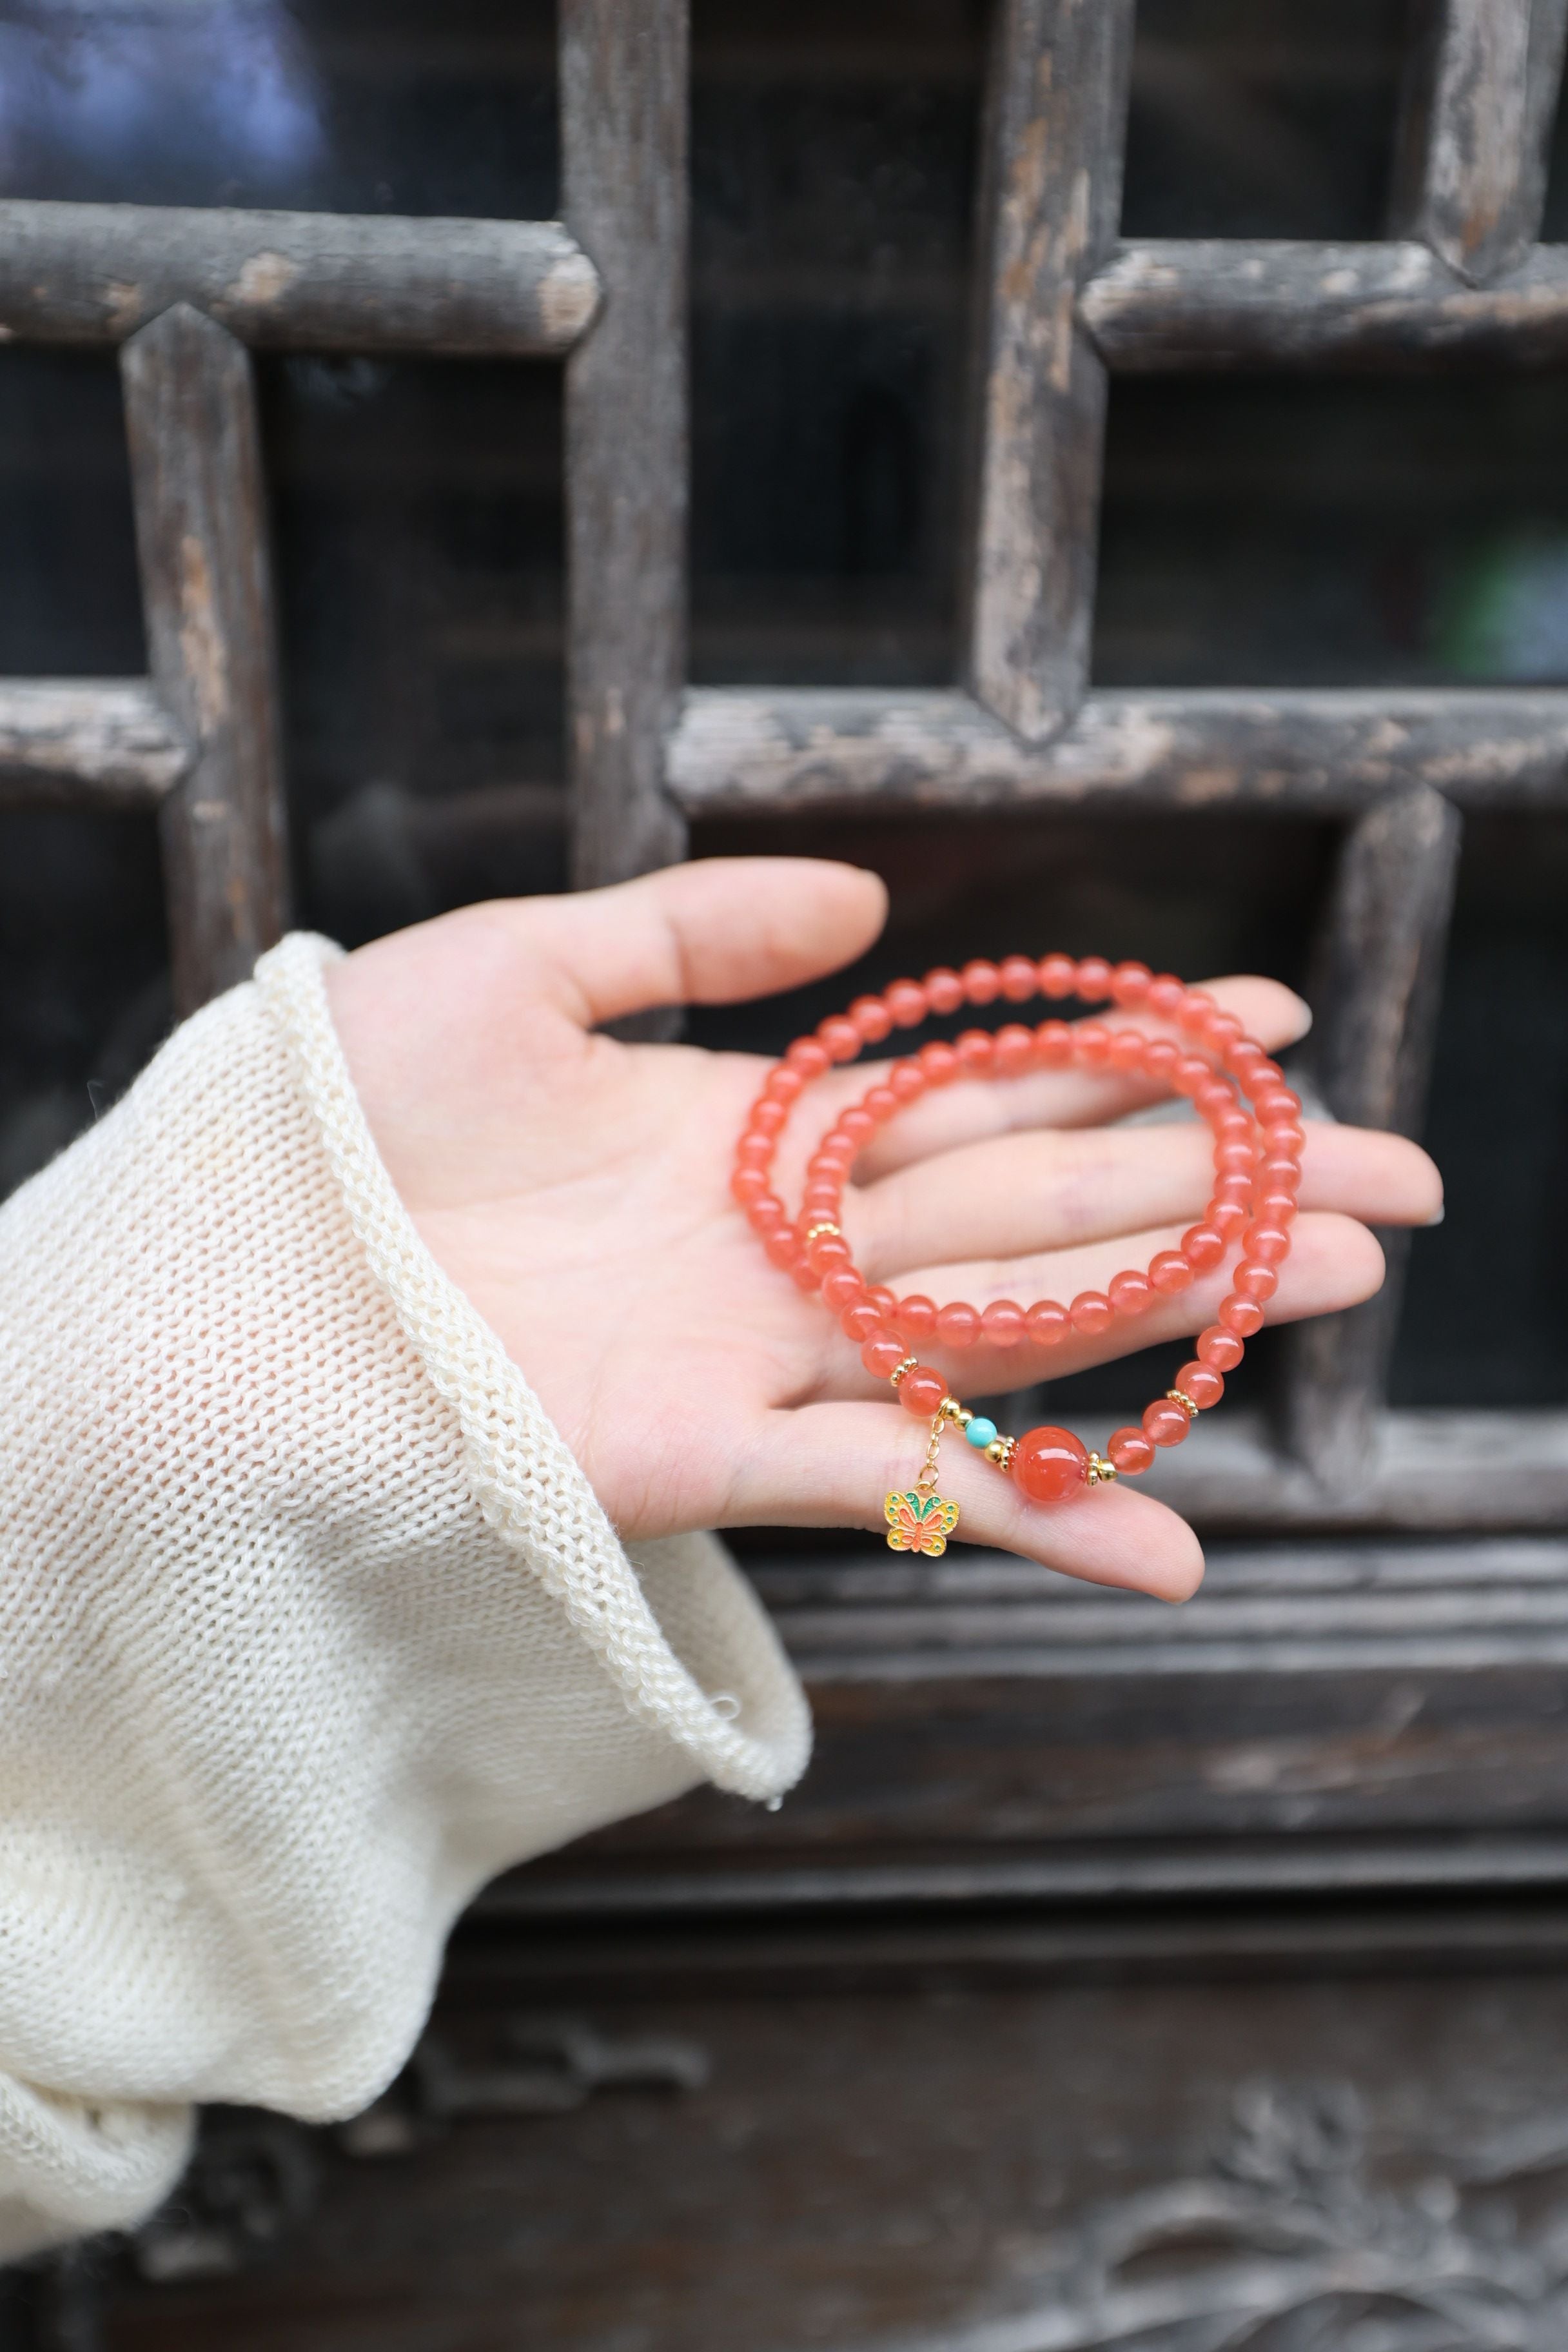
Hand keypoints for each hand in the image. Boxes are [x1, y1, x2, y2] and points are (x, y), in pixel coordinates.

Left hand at [326, 858, 1441, 1602]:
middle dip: (1222, 1185)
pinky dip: (1036, 1517)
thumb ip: (686, 932)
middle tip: (1399, 1172)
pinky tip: (1174, 1542)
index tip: (1272, 1021)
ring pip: (1015, 1326)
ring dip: (1182, 1310)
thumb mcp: (516, 970)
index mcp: (755, 1130)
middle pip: (1045, 1205)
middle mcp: (785, 1246)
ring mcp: (758, 1353)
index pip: (982, 1084)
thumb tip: (867, 905)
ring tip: (1345, 1275)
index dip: (1130, 1053)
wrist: (206, 1281)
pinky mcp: (700, 1454)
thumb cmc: (332, 1123)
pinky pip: (893, 1483)